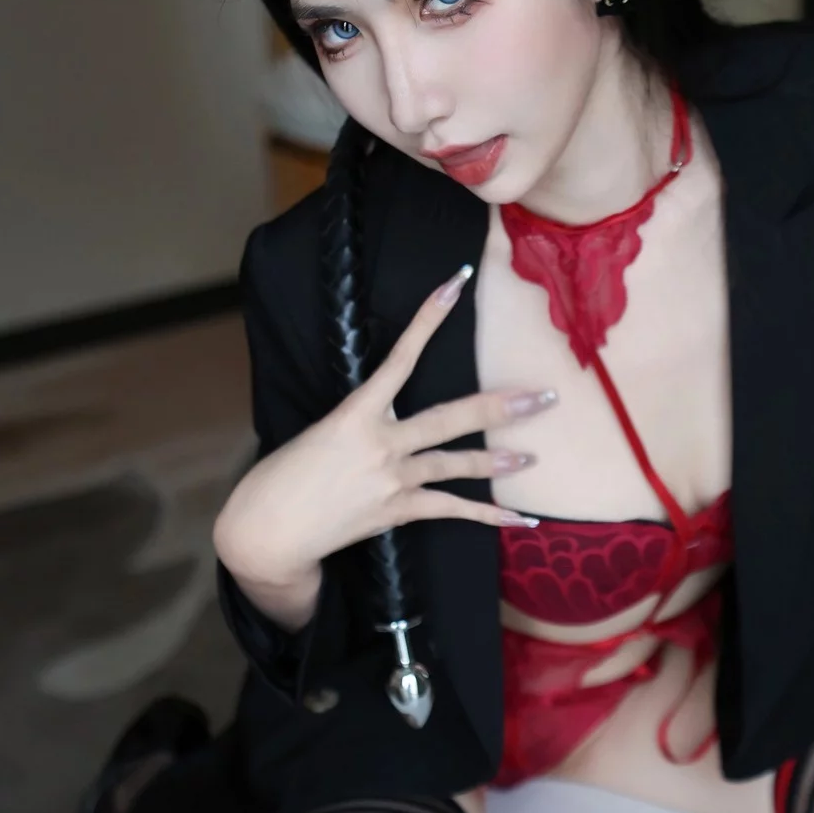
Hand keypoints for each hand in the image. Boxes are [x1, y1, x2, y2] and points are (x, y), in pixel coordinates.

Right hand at [213, 268, 557, 583]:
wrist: (268, 530)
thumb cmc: (286, 475)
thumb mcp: (321, 430)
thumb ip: (363, 419)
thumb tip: (390, 410)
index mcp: (355, 412)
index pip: (401, 356)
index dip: (429, 318)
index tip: (457, 283)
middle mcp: (380, 442)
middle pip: (451, 418)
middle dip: (501, 407)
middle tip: (545, 397)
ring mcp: (391, 478)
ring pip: (455, 464)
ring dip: (498, 461)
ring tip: (534, 457)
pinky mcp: (397, 511)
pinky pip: (450, 511)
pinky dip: (487, 516)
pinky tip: (519, 520)